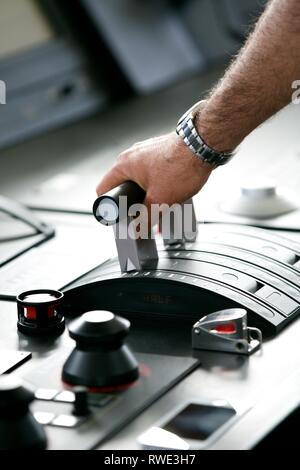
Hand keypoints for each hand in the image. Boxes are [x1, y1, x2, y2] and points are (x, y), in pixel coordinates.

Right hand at [96, 131, 212, 220]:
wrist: (203, 146)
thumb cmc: (182, 165)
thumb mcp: (160, 201)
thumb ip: (146, 219)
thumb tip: (137, 231)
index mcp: (123, 165)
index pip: (104, 190)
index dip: (109, 207)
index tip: (118, 217)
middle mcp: (132, 155)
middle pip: (124, 186)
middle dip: (134, 204)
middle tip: (143, 215)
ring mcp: (146, 151)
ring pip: (141, 180)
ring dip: (149, 196)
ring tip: (162, 207)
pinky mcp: (160, 152)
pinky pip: (153, 173)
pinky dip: (159, 185)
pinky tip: (172, 195)